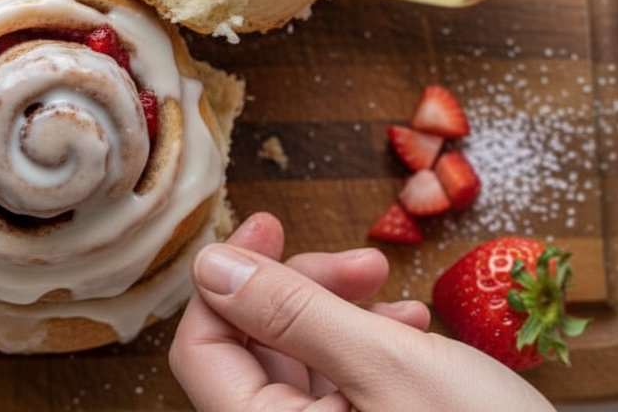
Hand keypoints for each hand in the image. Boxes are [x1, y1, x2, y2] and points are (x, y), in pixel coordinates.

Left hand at [169, 212, 554, 411]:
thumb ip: (291, 311)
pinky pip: (341, 390)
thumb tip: (211, 263)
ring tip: (404, 306)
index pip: (201, 350)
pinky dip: (371, 350)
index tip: (269, 226)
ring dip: (345, 317)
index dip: (228, 280)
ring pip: (302, 365)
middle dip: (304, 291)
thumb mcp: (387, 364)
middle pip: (253, 350)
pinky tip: (416, 333)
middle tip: (364, 263)